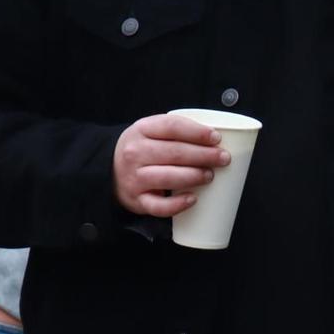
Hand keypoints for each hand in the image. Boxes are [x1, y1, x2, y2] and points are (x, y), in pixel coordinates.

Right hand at [112, 114, 229, 216]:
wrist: (109, 170)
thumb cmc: (142, 148)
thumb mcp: (152, 131)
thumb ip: (176, 131)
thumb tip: (215, 139)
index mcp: (142, 130)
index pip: (172, 126)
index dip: (197, 132)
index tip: (216, 138)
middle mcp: (135, 153)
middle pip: (174, 152)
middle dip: (204, 155)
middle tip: (223, 158)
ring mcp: (134, 178)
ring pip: (168, 177)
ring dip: (193, 176)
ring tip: (210, 175)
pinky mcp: (137, 200)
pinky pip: (158, 206)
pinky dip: (177, 204)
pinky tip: (192, 199)